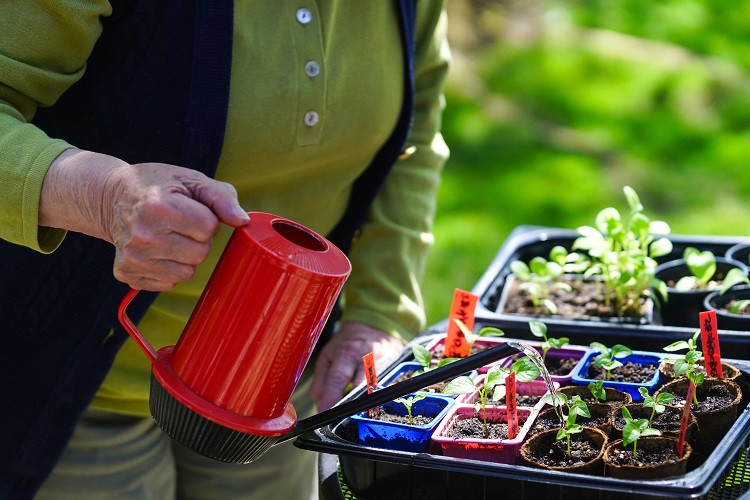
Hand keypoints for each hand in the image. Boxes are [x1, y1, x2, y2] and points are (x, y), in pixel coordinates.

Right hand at [39, 149, 249, 290]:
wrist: (111, 196)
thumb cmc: (157, 186)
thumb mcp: (190, 180)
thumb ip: (221, 197)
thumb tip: (242, 221)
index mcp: (158, 207)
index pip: (209, 228)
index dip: (206, 218)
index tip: (189, 209)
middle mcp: (142, 235)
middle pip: (200, 254)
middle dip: (197, 239)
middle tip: (178, 224)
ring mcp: (133, 257)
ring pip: (186, 273)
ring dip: (184, 256)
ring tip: (167, 236)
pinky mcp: (126, 272)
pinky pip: (167, 283)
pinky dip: (167, 268)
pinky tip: (155, 249)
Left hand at [310, 322, 403, 410]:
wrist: (375, 326)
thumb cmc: (348, 343)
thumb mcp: (328, 355)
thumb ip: (320, 381)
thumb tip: (320, 405)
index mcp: (348, 351)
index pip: (339, 379)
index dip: (331, 399)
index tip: (325, 415)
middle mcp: (369, 358)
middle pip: (360, 389)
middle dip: (349, 407)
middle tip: (339, 420)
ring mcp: (386, 365)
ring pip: (375, 392)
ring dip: (364, 407)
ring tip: (355, 415)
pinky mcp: (396, 372)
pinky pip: (386, 392)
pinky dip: (377, 402)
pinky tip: (370, 406)